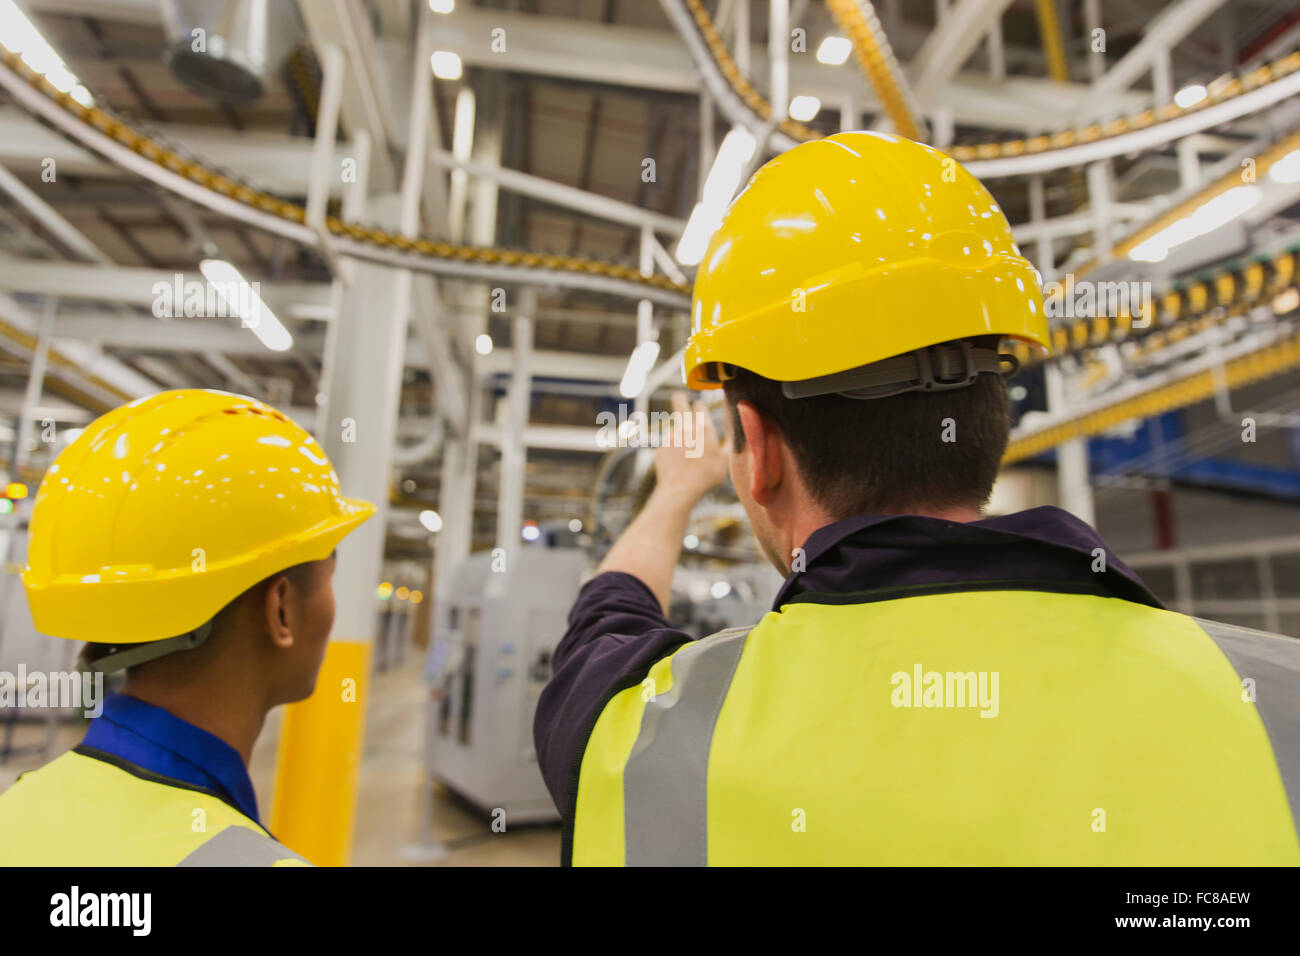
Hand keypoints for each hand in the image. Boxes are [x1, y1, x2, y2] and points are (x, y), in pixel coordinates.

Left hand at [653, 391, 729, 505]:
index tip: (700, 409)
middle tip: (679, 397)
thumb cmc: (707, 475)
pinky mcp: (660, 449)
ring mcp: (670, 437)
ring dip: (679, 432)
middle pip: (679, 402)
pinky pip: (667, 445)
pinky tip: (678, 461)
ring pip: (673, 427)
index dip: (700, 407)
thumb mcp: (725, 460)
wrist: (681, 489)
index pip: (699, 405)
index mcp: (703, 428)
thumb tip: (733, 431)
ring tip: (686, 449)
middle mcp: (684, 427)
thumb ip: (729, 442)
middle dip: (680, 399)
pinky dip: (671, 449)